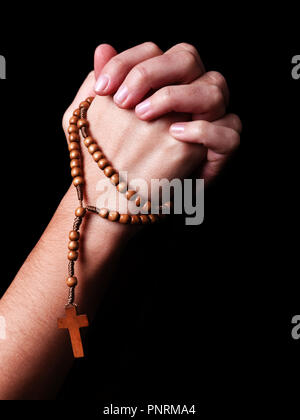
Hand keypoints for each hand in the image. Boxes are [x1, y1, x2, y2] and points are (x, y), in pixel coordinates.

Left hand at [62, 42, 240, 211]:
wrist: (124, 203)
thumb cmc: (108, 160)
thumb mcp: (95, 123)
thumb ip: (98, 86)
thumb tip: (102, 48)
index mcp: (160, 84)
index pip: (152, 52)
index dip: (127, 62)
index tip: (102, 89)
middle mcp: (186, 96)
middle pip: (187, 58)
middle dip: (152, 73)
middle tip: (123, 101)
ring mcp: (206, 120)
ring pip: (214, 88)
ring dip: (177, 96)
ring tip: (143, 116)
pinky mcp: (217, 151)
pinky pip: (229, 133)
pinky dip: (205, 130)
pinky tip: (177, 134)